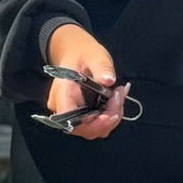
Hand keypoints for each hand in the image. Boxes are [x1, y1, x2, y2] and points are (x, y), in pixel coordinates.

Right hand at [45, 23, 126, 139]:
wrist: (77, 53)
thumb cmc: (83, 53)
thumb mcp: (94, 55)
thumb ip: (101, 67)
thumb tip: (109, 80)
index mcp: (62, 94)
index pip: (71, 121)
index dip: (93, 124)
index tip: (112, 113)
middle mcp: (63, 108)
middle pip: (85, 129)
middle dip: (108, 118)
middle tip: (120, 95)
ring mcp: (71, 114)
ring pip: (93, 129)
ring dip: (111, 117)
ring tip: (120, 94)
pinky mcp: (81, 115)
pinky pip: (96, 124)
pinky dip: (109, 115)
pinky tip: (116, 99)